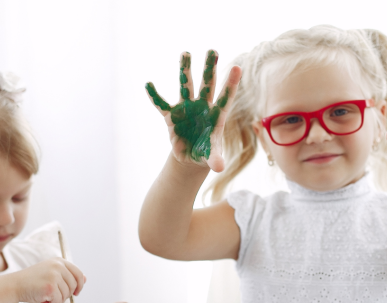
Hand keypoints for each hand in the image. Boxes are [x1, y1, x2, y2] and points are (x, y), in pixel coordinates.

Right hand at [12, 257, 84, 302]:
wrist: (15, 285)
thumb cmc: (34, 282)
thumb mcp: (52, 274)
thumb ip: (68, 275)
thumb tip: (85, 279)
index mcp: (59, 261)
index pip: (78, 274)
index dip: (80, 285)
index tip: (76, 293)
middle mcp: (58, 266)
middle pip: (74, 286)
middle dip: (66, 294)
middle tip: (53, 295)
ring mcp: (54, 275)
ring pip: (67, 295)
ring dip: (57, 300)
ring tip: (45, 296)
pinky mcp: (50, 286)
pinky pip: (59, 301)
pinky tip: (42, 299)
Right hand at [146, 50, 241, 171]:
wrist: (191, 157)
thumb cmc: (206, 153)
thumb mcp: (211, 156)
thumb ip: (215, 159)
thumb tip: (219, 167)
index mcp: (216, 115)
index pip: (225, 97)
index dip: (231, 84)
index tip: (238, 67)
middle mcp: (202, 107)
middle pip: (207, 84)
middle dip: (210, 68)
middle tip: (213, 50)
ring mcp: (186, 109)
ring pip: (186, 86)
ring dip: (185, 70)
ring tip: (185, 52)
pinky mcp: (172, 116)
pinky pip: (162, 104)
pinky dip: (155, 96)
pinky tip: (148, 84)